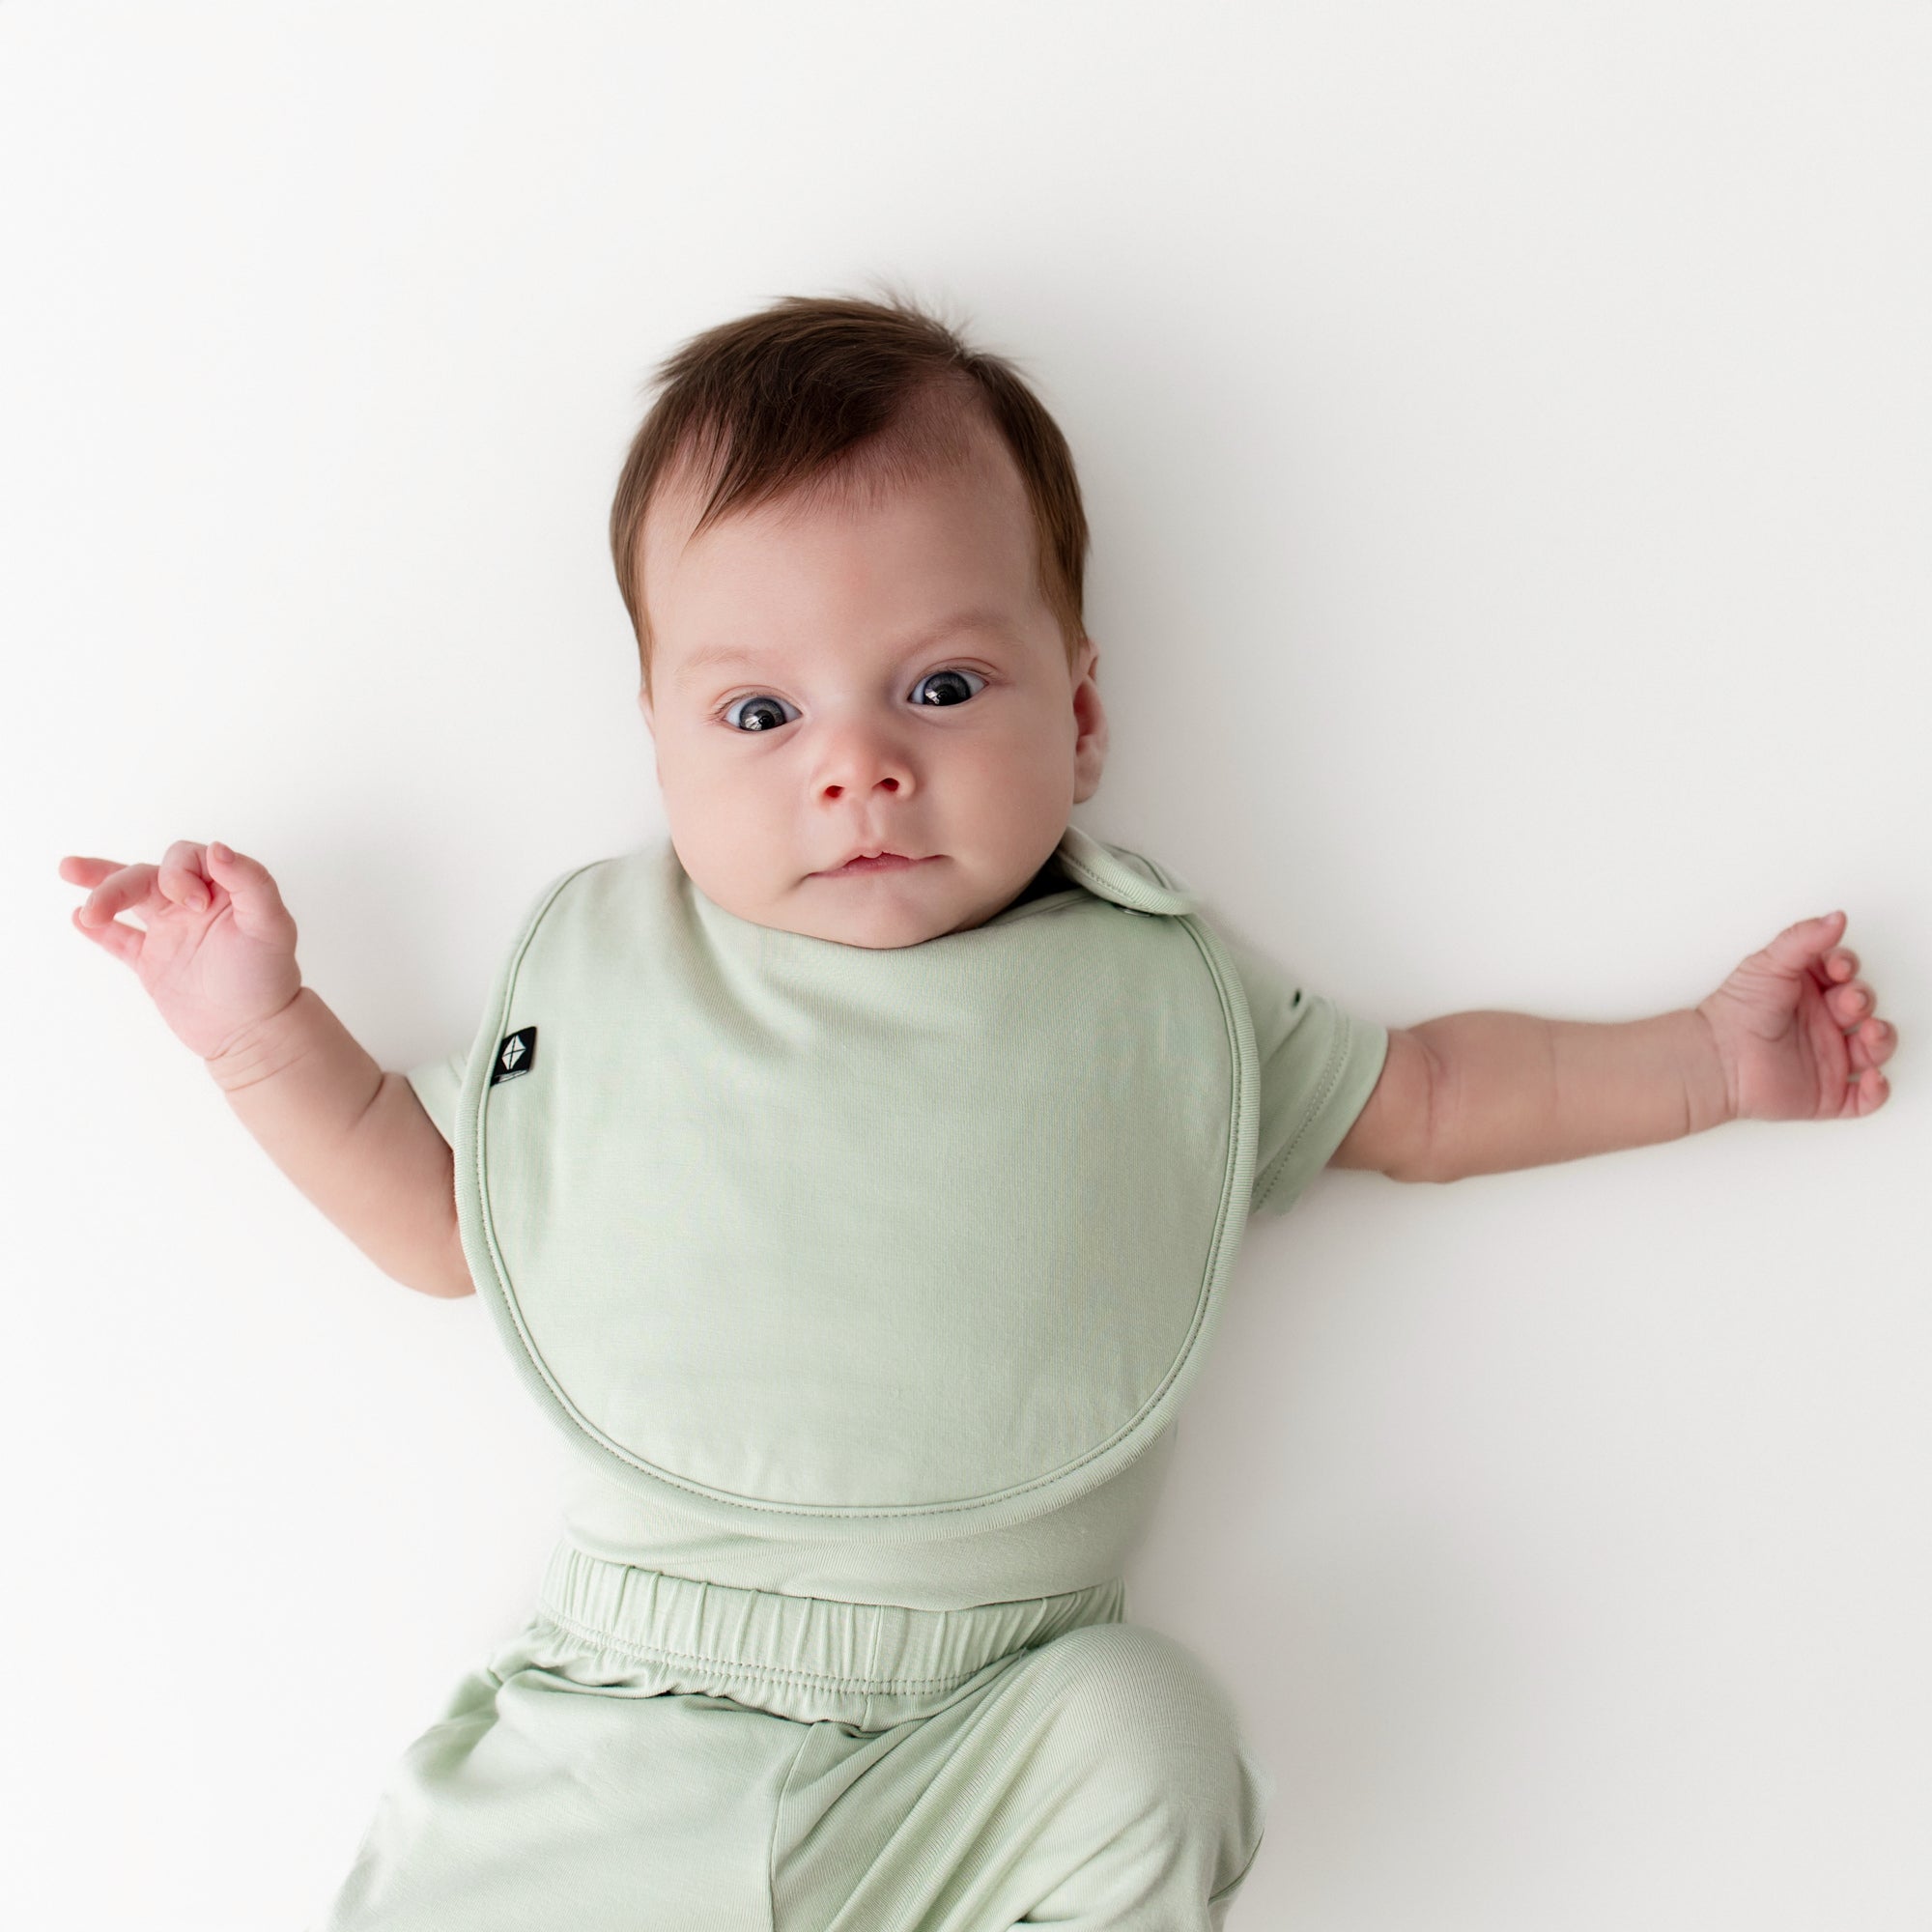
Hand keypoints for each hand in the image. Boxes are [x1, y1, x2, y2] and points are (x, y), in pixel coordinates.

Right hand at [61, 840, 303, 1060]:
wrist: (254, 1032)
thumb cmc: (269, 977)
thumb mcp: (271, 923)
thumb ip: (251, 881)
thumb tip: (218, 848)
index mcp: (223, 890)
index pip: (187, 857)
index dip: (181, 873)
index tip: (197, 907)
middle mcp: (194, 905)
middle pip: (146, 874)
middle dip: (118, 882)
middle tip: (105, 905)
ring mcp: (170, 931)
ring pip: (128, 898)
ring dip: (100, 889)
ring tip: (68, 871)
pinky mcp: (152, 961)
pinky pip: (120, 939)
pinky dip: (99, 929)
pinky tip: (78, 918)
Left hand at [1696, 912, 1894, 1122]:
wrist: (1717, 1057)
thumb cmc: (1736, 1011)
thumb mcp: (1768, 963)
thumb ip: (1804, 939)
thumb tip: (1835, 918)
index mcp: (1808, 991)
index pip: (1847, 976)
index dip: (1849, 969)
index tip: (1839, 969)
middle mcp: (1821, 1022)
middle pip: (1863, 1007)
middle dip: (1863, 1000)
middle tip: (1849, 1001)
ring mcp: (1827, 1057)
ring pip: (1873, 1049)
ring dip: (1881, 1039)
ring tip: (1870, 1033)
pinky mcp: (1826, 1092)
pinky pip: (1864, 1097)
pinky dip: (1877, 1090)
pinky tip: (1872, 1076)